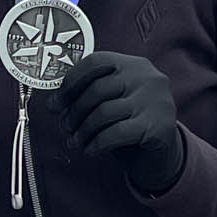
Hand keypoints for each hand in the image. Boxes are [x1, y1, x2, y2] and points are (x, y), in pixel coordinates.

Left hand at [58, 51, 185, 195]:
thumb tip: (54, 103)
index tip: (55, 103)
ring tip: (75, 142)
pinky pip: (115, 133)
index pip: (95, 62)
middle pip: (96, 89)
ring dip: (82, 131)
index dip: (70, 82)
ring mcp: (155, 101)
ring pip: (103, 112)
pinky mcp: (158, 126)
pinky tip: (89, 150)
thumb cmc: (130, 124)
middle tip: (64, 127)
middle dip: (73, 111)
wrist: (162, 154)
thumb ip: (89, 95)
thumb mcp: (112, 102)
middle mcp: (147, 77)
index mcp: (134, 64)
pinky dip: (96, 144)